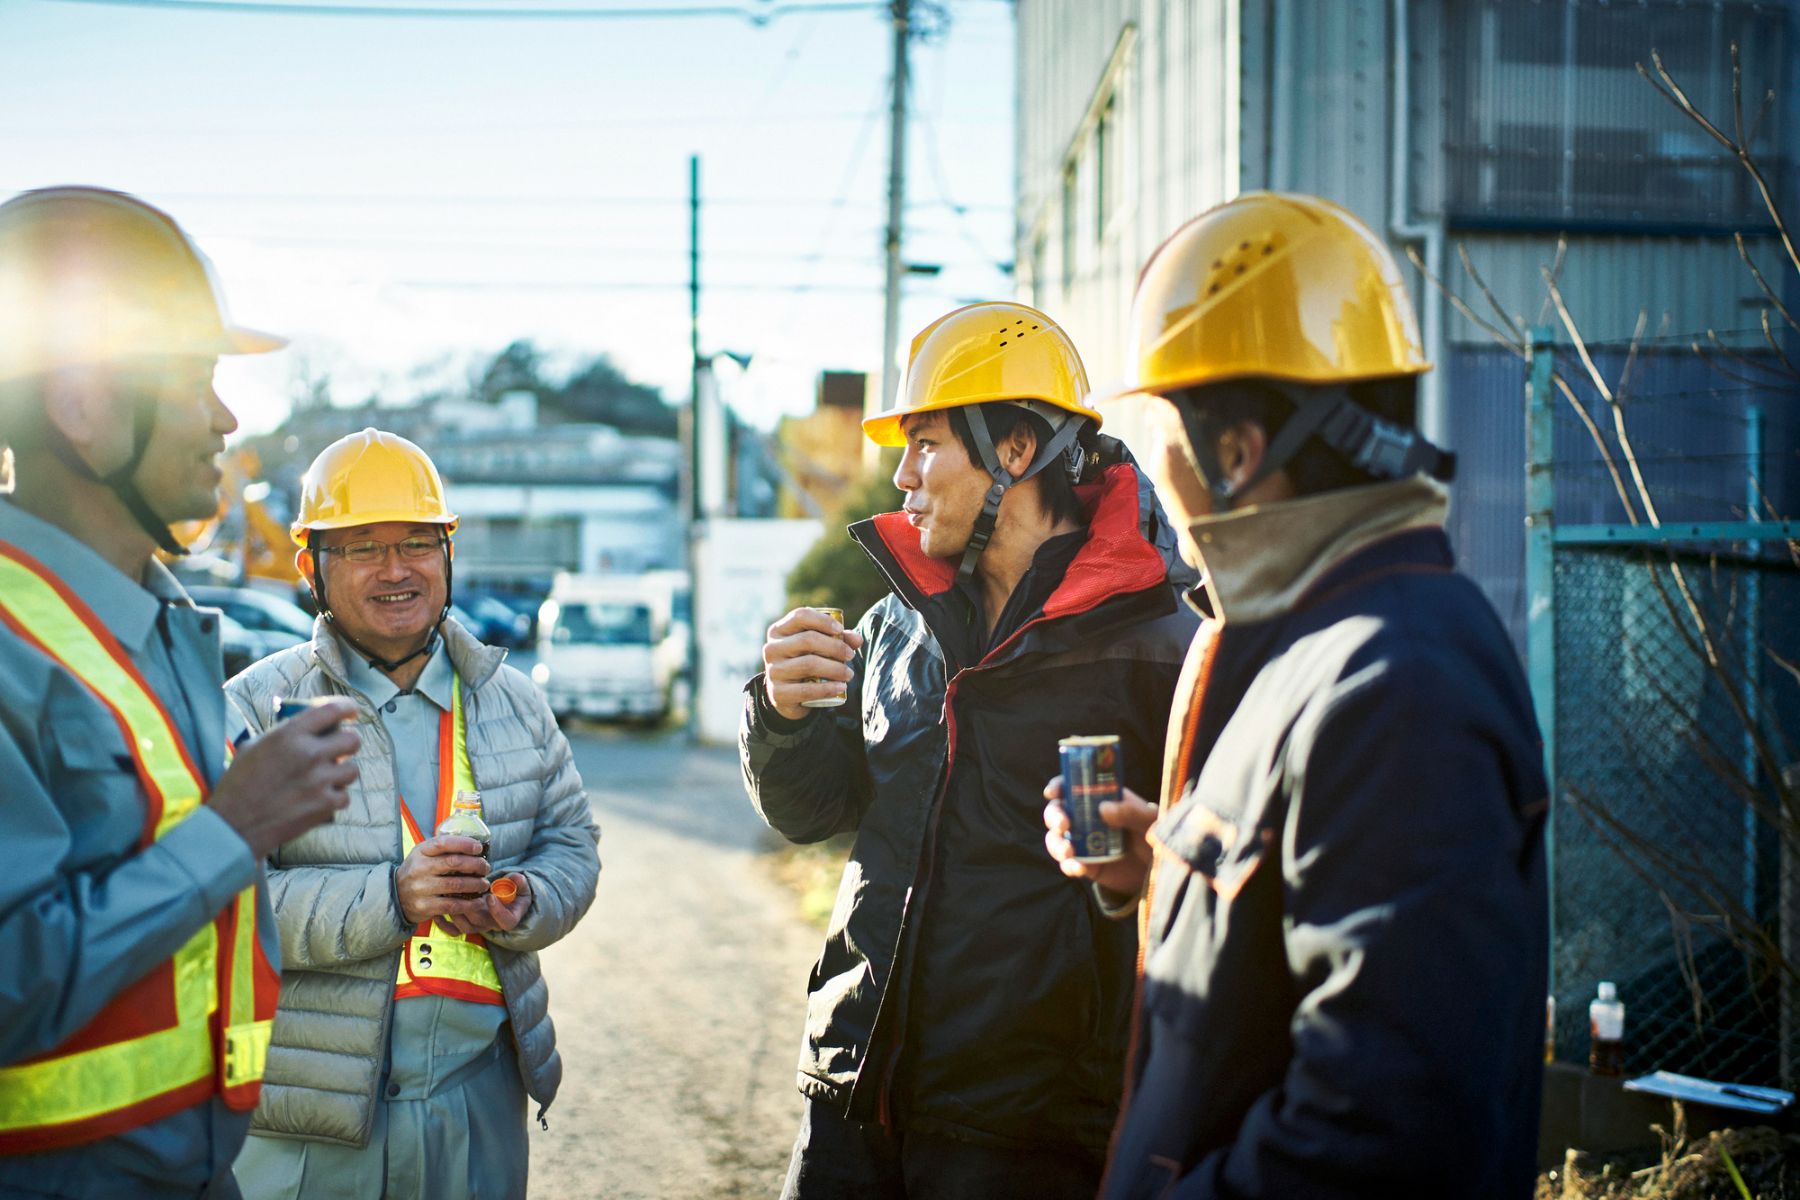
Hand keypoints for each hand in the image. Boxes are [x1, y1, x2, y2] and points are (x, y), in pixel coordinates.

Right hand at [210, 698, 360, 859]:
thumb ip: (283, 734)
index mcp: (290, 734)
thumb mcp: (253, 747)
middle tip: (339, 750)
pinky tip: (318, 799)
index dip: (347, 708)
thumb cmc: (238, 785)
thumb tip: (305, 727)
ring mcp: (320, 780)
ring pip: (353, 769)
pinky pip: (345, 796)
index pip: (332, 710)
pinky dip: (334, 799)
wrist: (233, 825)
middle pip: (353, 740)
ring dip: (341, 773)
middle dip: (348, 743)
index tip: (351, 712)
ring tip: (324, 778)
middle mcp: (309, 754)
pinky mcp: (325, 805)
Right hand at [396, 835, 490, 927]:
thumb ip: (442, 849)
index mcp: (420, 852)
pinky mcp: (424, 906)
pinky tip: (477, 902)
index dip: (465, 844)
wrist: (395, 896)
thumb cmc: (418, 871)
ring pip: (456, 885)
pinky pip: (452, 905)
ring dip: (476, 884)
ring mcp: (420, 888)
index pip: (444, 843)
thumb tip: (474, 844)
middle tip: (486, 868)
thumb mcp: (423, 855)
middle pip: (453, 863)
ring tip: (484, 884)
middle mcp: (419, 868)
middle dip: (476, 864)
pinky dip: (469, 904)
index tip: (479, 848)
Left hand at [439, 872, 532, 935]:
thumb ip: (519, 882)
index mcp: (509, 917)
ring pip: (465, 927)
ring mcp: (479, 927)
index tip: (490, 896)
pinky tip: (437, 912)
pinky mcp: (467, 926)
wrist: (508, 900)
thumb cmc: (514, 892)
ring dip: (455, 912)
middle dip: (469, 907)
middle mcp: (493, 925)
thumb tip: (517, 878)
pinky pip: (454, 931)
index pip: (506, 921)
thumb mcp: (521, 886)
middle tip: (460, 892)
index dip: (498, 911)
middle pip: (480, 922)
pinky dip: (443, 923)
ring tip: (448, 896)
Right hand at [761, 607, 864, 720]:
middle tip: (851, 655)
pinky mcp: (778, 693)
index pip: (800, 616)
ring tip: (849, 674)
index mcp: (779, 631)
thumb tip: (858, 639)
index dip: (822, 621)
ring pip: (808, 664)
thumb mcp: (818, 647)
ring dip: (835, 669)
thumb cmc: (806, 662)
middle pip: (807, 640)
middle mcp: (772, 649)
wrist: (788, 696)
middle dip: (835, 647)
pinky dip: (827, 689)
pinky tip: (841, 688)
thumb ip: (839, 639)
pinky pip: (806, 690)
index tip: (840, 630)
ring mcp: (773, 671)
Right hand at [1042, 776, 1158, 899]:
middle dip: (1054, 816)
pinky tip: (1080, 868)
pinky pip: (1068, 864)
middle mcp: (1085, 817)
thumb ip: (1131, 811)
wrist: (1158, 867)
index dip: (1058, 786)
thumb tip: (1104, 808)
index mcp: (1099, 798)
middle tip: (1064, 824)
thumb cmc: (1154, 832)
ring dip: (1056, 844)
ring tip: (1069, 851)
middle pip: (1056, 811)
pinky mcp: (1086, 864)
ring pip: (1056, 839)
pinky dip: (1070, 866)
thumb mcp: (1149, 820)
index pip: (1071, 786)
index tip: (1053, 792)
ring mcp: (1083, 841)